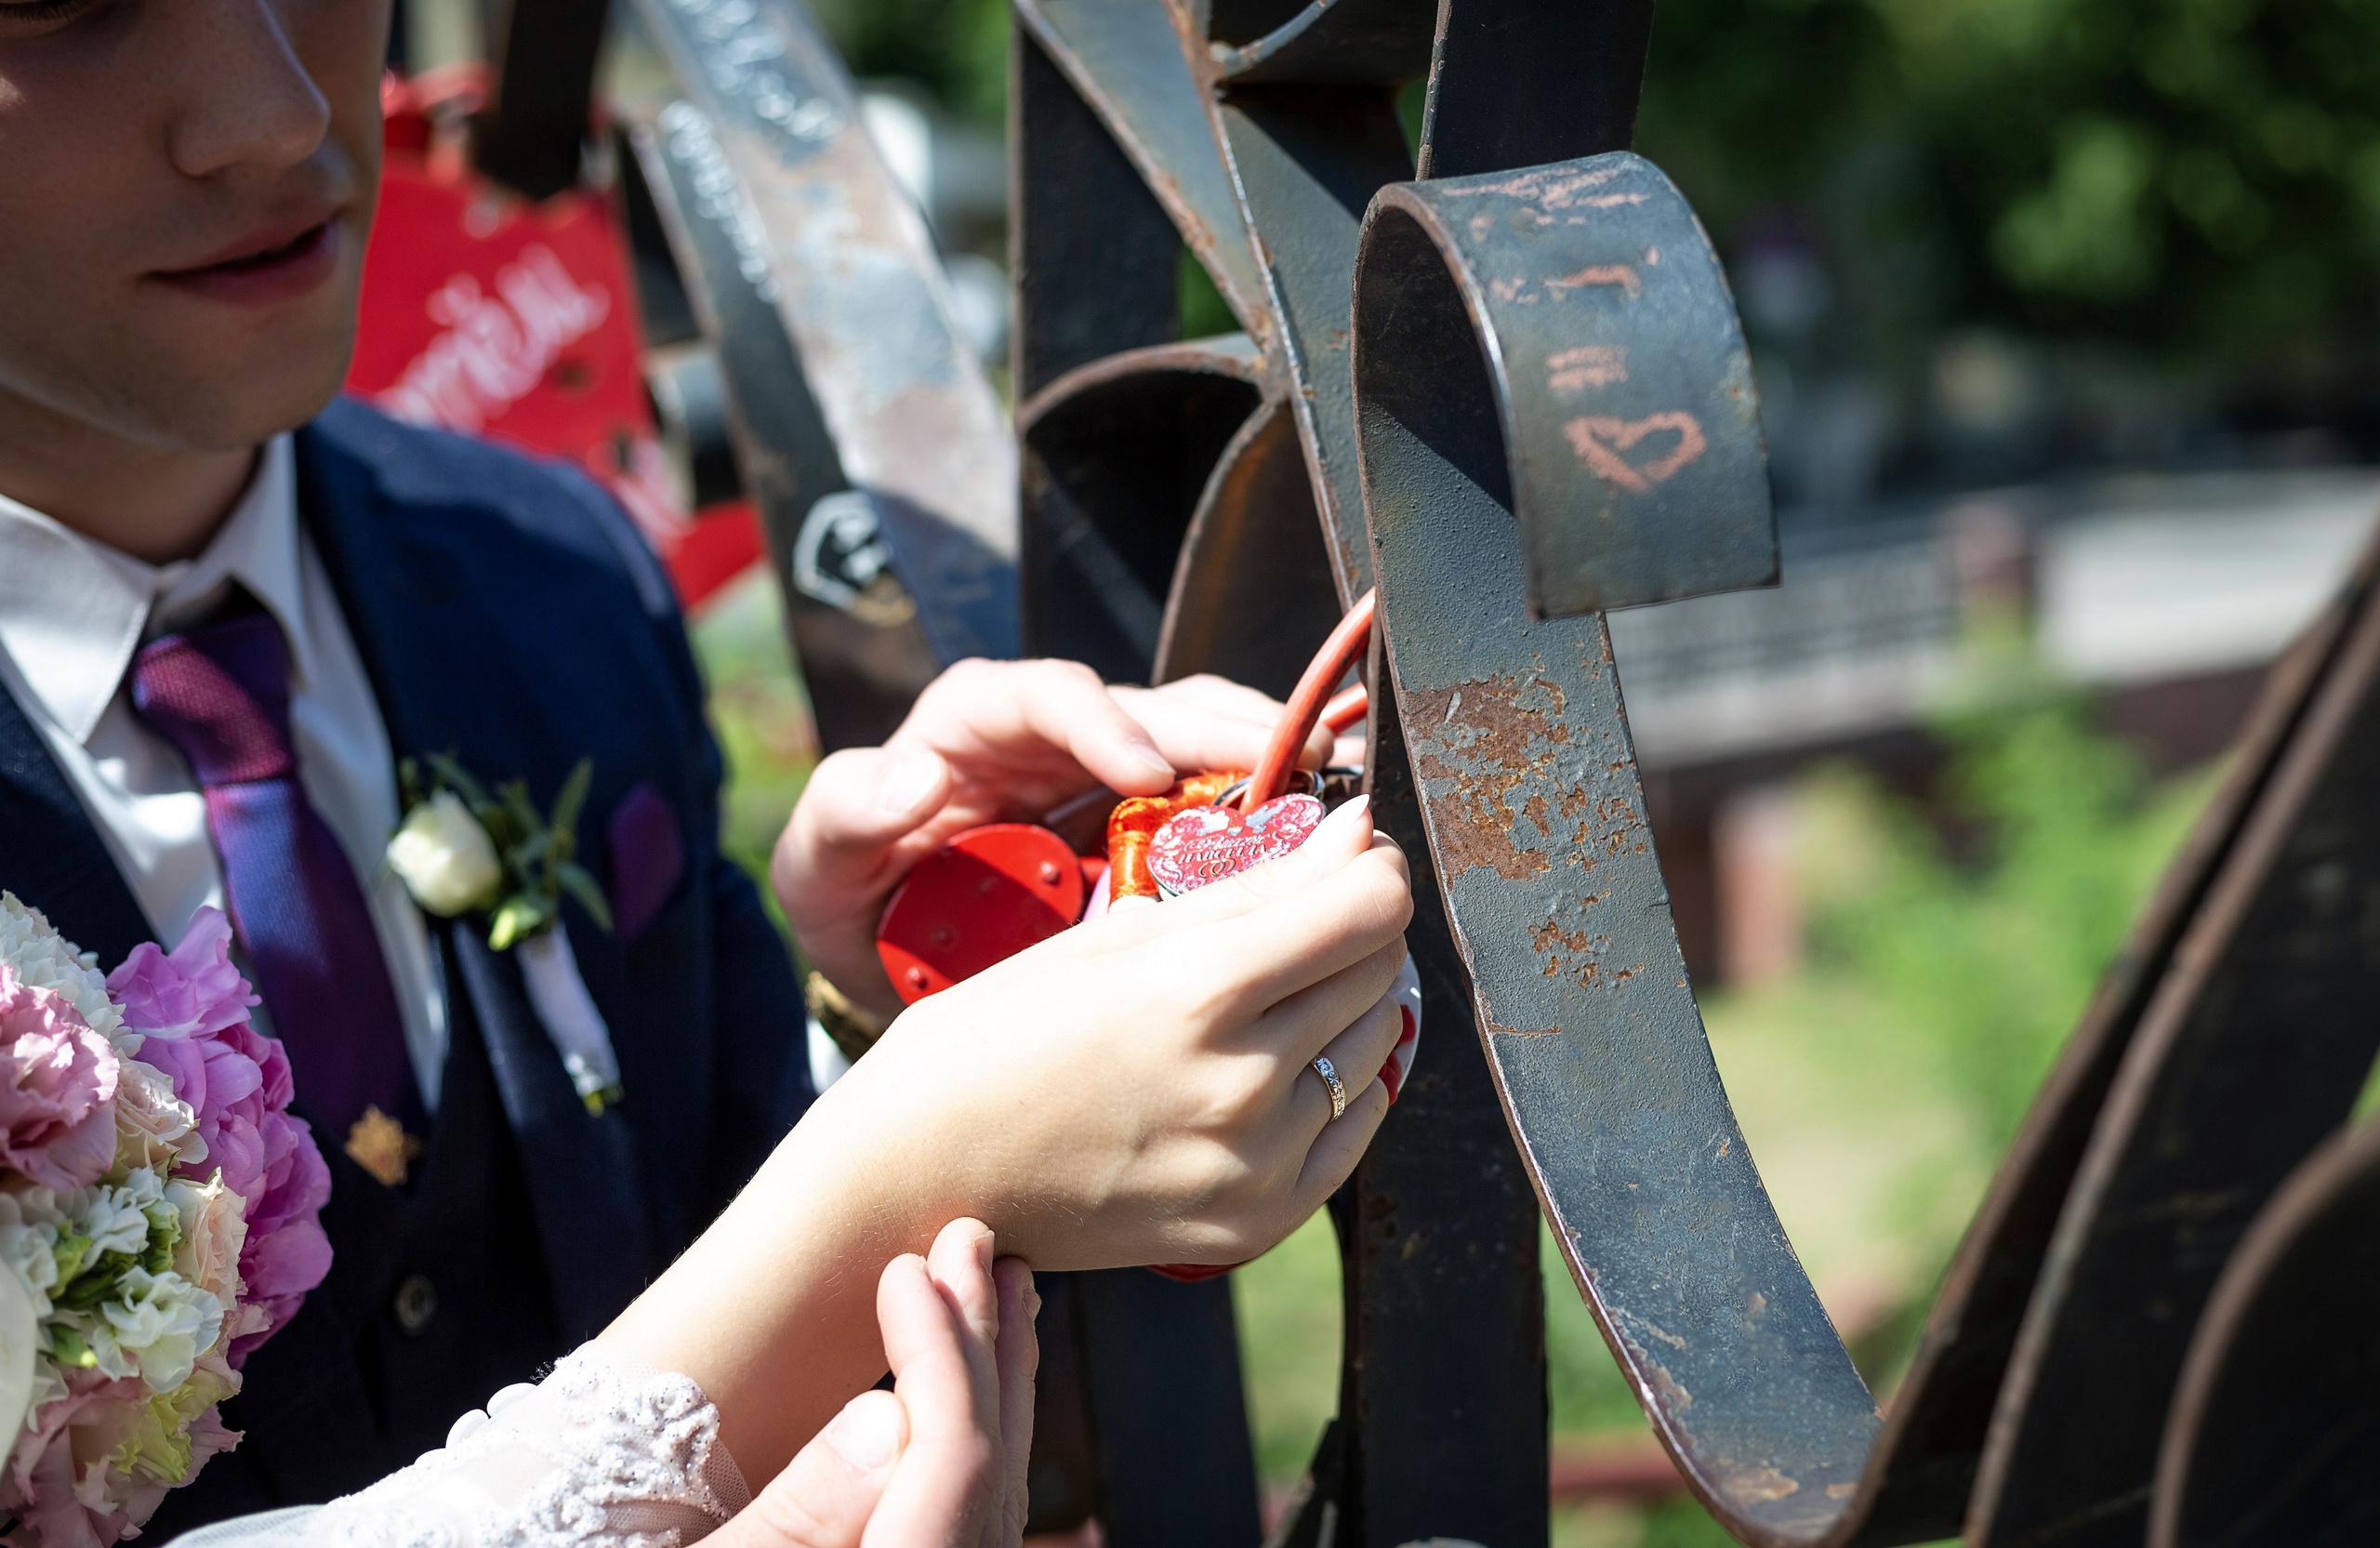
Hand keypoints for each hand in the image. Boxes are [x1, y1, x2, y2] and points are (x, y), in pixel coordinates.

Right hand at [608, 794, 1410, 1479]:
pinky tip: (1282, 1058)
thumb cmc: (994, 1035)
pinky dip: (1339, 1080)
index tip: (1351, 849)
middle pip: (1379, 968)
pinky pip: (1353, 1126)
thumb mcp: (1110, 937)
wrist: (918, 1175)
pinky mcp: (1256, 1220)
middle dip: (1360, 923)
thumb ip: (1248, 888)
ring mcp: (1253, 1163)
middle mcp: (1239, 1082)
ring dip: (1351, 999)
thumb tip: (1357, 836)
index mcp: (1195, 990)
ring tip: (1283, 984)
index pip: (1367, 906)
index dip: (1370, 864)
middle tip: (1313, 909)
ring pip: (1376, 1043)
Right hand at [710, 1219, 1036, 1547]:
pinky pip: (980, 1510)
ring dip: (992, 1377)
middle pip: (991, 1464)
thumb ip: (800, 1514)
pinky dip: (980, 1431)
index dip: (938, 1354)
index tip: (906, 1271)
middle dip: (979, 1340)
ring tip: (996, 1286)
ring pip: (998, 1488)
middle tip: (971, 1240)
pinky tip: (971, 1383)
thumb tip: (882, 1413)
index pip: (955, 1458)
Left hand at [774, 661, 1334, 1018]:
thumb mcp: (820, 862)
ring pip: (1204, 742)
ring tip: (1335, 789)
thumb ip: (848, 811)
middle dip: (1225, 729)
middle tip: (1296, 762)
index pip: (1045, 694)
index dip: (1103, 722)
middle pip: (1152, 704)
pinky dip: (1274, 815)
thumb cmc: (851, 898)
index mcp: (974, 722)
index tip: (1146, 773)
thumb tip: (911, 775)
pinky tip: (1324, 843)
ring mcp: (1112, 777)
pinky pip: (1221, 806)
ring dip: (1271, 760)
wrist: (887, 963)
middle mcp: (1055, 734)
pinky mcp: (1152, 829)